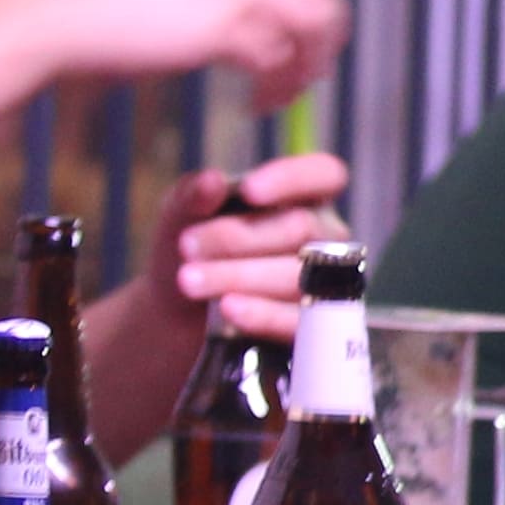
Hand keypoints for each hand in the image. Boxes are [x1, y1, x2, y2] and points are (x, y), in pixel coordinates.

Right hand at [35, 0, 349, 104]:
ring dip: (304, 66)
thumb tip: (270, 5)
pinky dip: (275, 88)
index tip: (316, 29)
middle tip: (309, 70)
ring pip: (311, 25)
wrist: (63, 11)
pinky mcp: (226, 24)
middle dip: (324, 34)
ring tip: (281, 94)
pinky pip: (278, 61)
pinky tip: (256, 104)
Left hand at [163, 148, 353, 342]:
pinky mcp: (313, 329)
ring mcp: (325, 285)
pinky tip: (229, 307)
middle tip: (187, 247)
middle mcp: (324, 239)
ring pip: (297, 275)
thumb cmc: (193, 250)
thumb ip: (193, 195)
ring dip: (238, 276)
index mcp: (303, 200)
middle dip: (237, 237)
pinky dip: (263, 313)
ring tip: (188, 281)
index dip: (294, 179)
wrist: (178, 310)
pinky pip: (299, 321)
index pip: (326, 175)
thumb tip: (212, 181)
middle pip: (300, 228)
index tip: (248, 191)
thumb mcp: (181, 216)